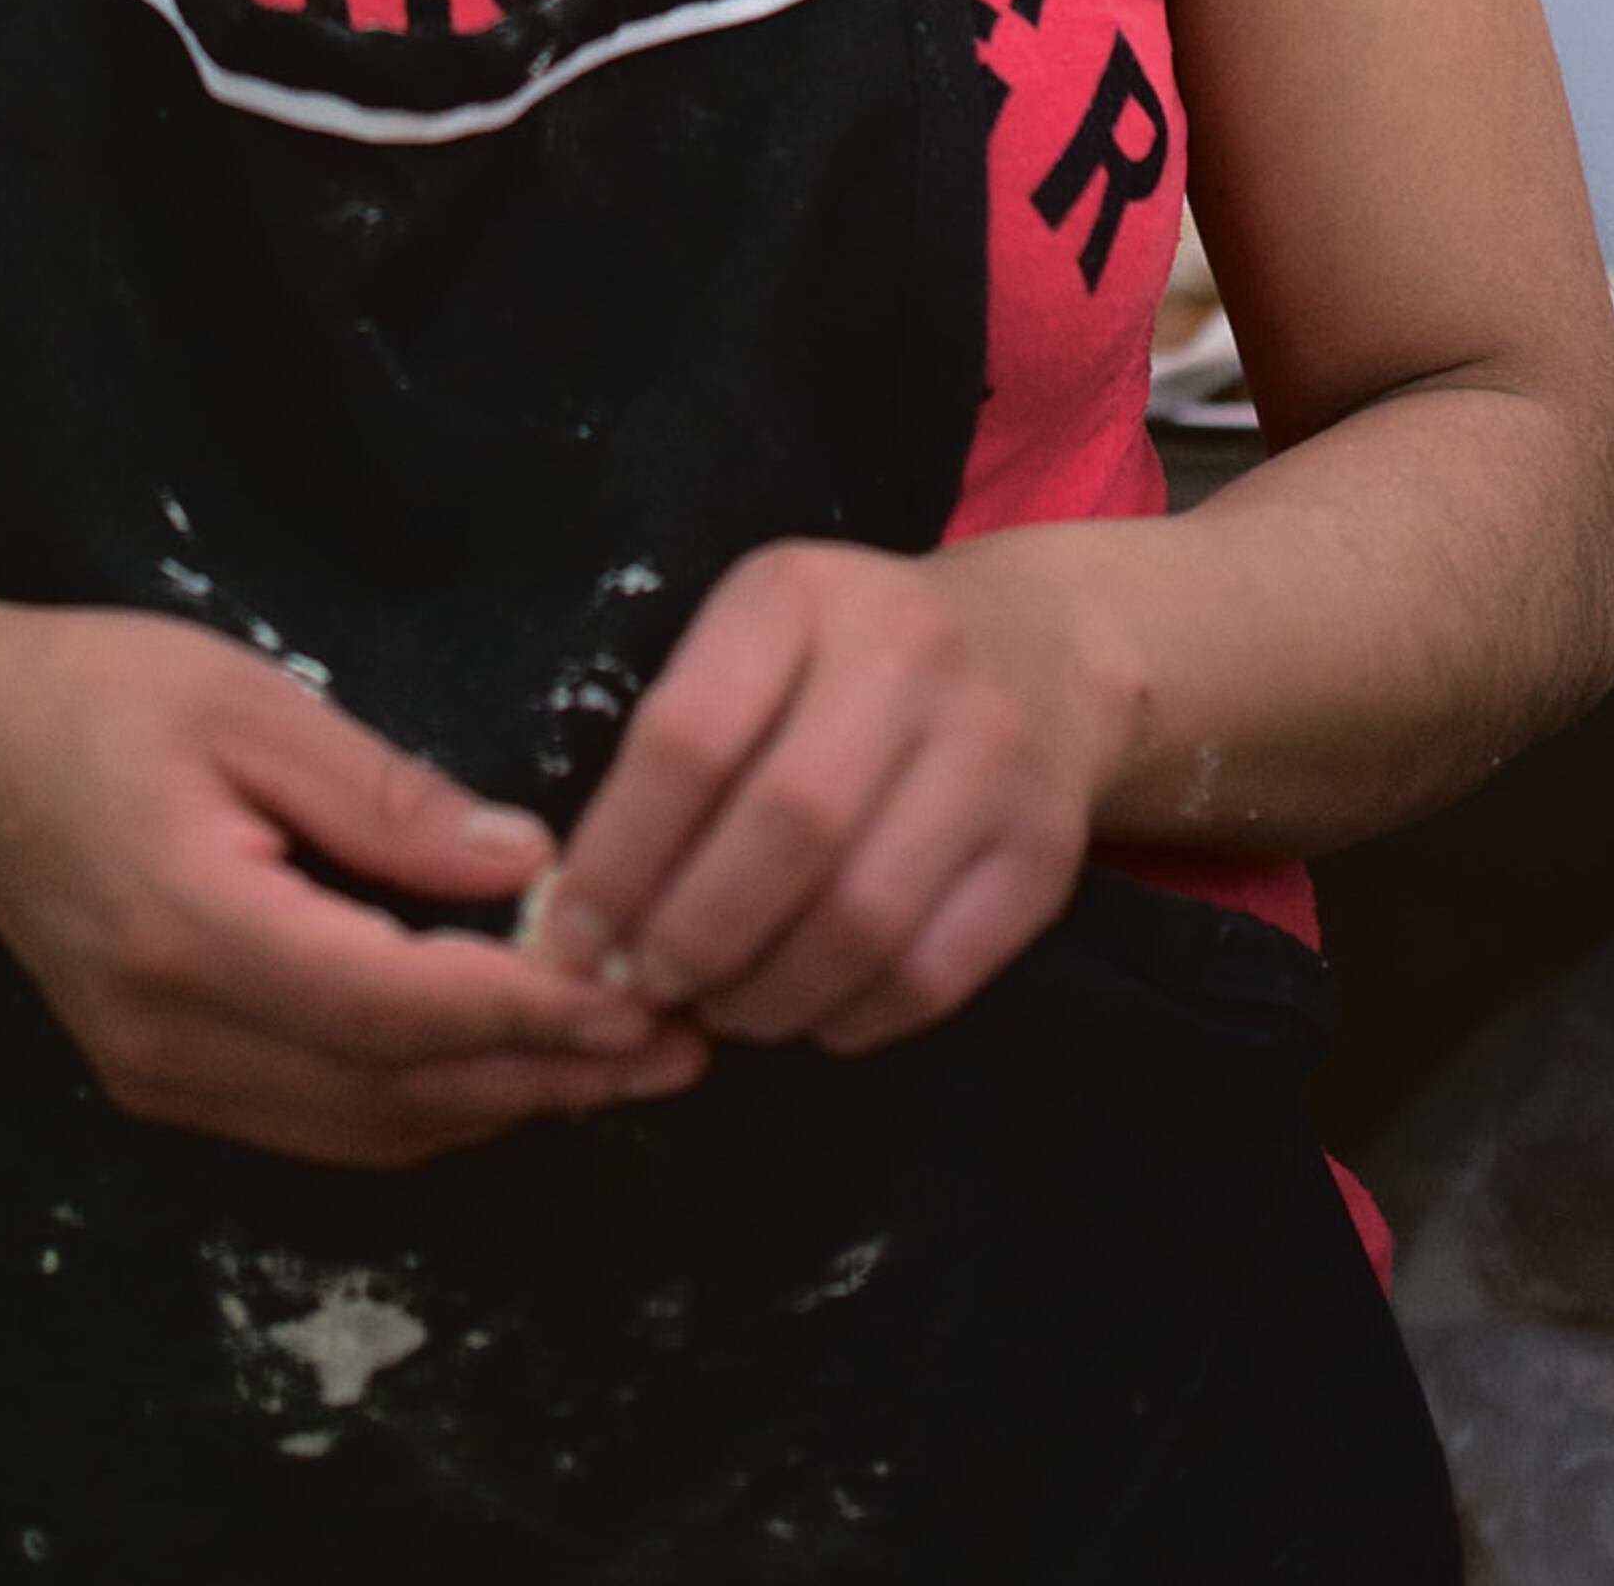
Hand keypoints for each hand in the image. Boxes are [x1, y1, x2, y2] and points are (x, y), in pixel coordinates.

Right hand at [0, 603, 713, 1166]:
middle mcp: (175, 1034)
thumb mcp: (251, 704)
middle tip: (679, 1043)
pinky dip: (430, 1101)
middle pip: (397, 1095)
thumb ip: (389, 797)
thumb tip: (529, 865)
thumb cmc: (101, 692)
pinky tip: (507, 1061)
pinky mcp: (166, 1080)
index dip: (532, 1015)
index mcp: (193, 928)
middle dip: (549, 1077)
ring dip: (502, 1102)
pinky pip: (327, 1123)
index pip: (400, 1008)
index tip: (648, 996)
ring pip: (370, 1130)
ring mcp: (163, 1076)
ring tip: (625, 1060)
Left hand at [524, 533, 1112, 1052]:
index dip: (618, 859)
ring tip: (721, 1006)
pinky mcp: (1045, 849)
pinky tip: (809, 1010)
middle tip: (644, 986)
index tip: (568, 938)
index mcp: (799, 596)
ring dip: (767, 994)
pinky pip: (934, 974)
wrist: (1039, 651)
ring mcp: (993, 754)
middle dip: (692, 938)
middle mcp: (908, 658)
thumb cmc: (847, 660)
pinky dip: (852, 1018)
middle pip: (785, 832)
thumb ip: (674, 752)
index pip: (688, 738)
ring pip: (863, 919)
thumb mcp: (756, 644)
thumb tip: (580, 919)